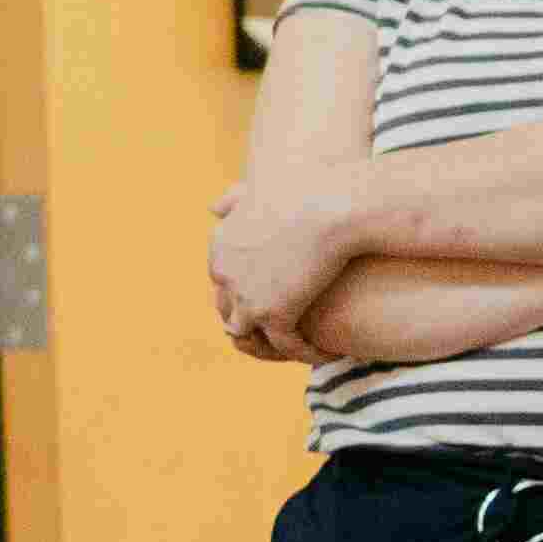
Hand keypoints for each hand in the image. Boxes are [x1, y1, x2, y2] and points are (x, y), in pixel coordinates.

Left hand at [209, 173, 359, 356]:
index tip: (280, 296)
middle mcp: (223, 271)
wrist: (331, 204)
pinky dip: (304, 352)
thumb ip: (233, 199)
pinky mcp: (272, 314)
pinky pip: (286, 345)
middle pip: (229, 307)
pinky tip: (327, 350)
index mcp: (220, 244)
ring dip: (273, 341)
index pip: (224, 278)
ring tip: (303, 344)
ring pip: (249, 332)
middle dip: (253, 319)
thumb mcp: (258, 189)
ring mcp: (245, 296)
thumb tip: (211, 207)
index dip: (250, 290)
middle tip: (288, 328)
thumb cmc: (308, 189)